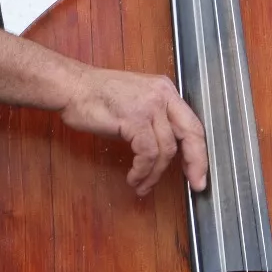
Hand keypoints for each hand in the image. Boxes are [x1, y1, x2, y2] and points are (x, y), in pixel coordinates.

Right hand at [59, 66, 208, 196]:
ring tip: (142, 184)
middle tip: (196, 184)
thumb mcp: (136, 103)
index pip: (192, 123)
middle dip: (196, 163)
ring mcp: (149, 105)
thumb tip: (166, 151)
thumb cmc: (97, 97)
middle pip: (190, 133)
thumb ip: (155, 121)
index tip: (199, 172)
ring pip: (166, 150)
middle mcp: (162, 94)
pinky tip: (134, 177)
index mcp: (165, 90)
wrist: (72, 87)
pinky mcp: (134, 118)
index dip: (199, 151)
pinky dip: (142, 170)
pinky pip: (147, 153)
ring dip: (154, 174)